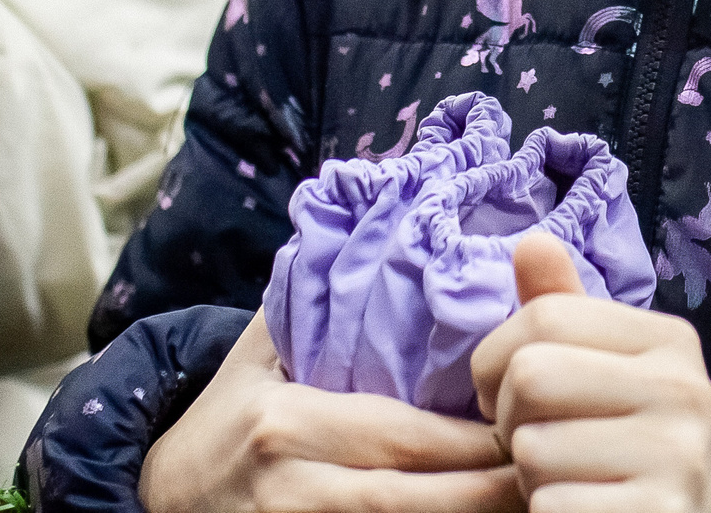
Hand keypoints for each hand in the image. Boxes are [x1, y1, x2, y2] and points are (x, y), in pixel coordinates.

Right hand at [140, 311, 519, 512]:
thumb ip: (325, 302)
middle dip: (492, 487)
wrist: (157, 504)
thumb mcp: (263, 355)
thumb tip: (402, 224)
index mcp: (287, 422)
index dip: (479, 437)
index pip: (406, 433)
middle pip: (417, 496)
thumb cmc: (228, 419)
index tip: (535, 419)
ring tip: (536, 497)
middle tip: (554, 463)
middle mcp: (293, 485)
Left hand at [473, 235, 710, 512]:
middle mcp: (686, 388)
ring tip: (569, 480)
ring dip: (530, 476)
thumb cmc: (613, 450)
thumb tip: (530, 242)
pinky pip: (550, 505)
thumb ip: (561, 311)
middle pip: (530, 376)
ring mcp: (679, 456)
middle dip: (509, 421)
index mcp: (669, 340)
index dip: (497, 361)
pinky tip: (583, 510)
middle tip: (542, 445)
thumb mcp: (592, 370)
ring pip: (532, 448)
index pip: (543, 317)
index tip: (513, 396)